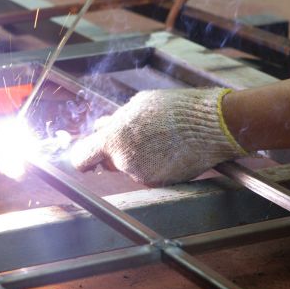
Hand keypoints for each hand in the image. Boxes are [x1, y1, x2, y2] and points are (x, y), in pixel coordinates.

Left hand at [70, 88, 247, 185]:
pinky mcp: (158, 183)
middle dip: (115, 154)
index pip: (81, 158)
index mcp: (113, 139)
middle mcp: (123, 161)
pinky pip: (148, 175)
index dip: (81, 158)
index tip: (85, 158)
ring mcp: (140, 175)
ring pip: (130, 168)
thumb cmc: (173, 110)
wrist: (208, 126)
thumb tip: (99, 127)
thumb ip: (114, 120)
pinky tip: (168, 151)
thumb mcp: (137, 105)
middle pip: (107, 163)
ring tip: (159, 140)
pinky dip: (154, 166)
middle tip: (136, 139)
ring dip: (138, 158)